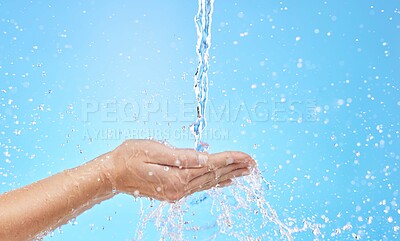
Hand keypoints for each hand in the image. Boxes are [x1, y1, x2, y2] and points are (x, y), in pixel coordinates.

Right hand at [102, 139, 255, 201]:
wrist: (112, 174)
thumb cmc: (129, 157)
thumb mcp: (154, 150)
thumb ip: (181, 155)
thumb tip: (204, 157)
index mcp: (177, 176)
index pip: (211, 166)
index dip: (230, 159)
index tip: (247, 156)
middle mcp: (180, 188)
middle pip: (214, 175)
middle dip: (235, 167)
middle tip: (254, 162)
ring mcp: (177, 192)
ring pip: (209, 182)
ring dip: (229, 175)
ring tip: (246, 171)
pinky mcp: (174, 191)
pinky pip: (200, 187)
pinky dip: (215, 183)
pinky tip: (225, 182)